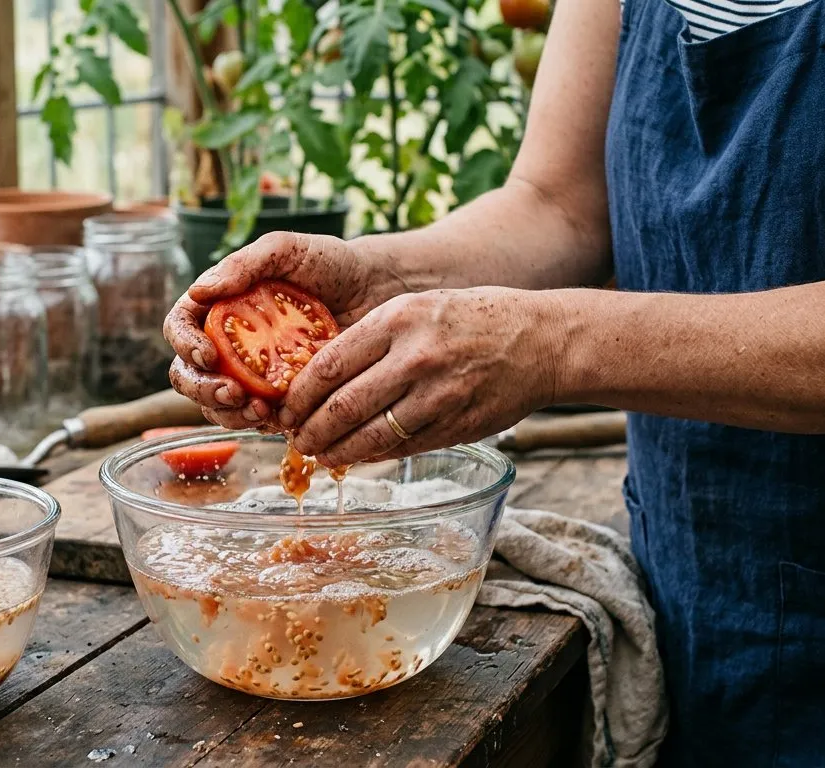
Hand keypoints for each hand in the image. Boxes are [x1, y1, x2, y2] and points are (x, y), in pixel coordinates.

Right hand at [165, 232, 404, 427]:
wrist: (376, 291)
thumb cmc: (330, 263)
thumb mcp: (287, 250)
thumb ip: (243, 263)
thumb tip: (200, 290)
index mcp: (219, 305)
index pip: (180, 327)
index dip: (185, 345)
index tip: (209, 356)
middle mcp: (227, 340)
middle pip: (188, 374)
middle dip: (203, 389)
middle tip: (233, 393)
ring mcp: (250, 371)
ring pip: (215, 404)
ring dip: (228, 414)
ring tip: (258, 412)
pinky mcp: (277, 396)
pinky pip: (254, 418)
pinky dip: (259, 424)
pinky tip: (280, 419)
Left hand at [283, 287, 565, 465]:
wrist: (540, 341)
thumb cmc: (471, 319)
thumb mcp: (417, 308)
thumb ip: (372, 337)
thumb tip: (316, 376)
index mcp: (398, 320)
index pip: (328, 365)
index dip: (298, 396)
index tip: (284, 409)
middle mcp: (415, 357)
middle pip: (342, 407)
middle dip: (310, 430)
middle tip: (296, 439)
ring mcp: (437, 396)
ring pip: (369, 436)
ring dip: (336, 451)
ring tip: (320, 454)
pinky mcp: (455, 427)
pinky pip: (401, 448)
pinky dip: (372, 456)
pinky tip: (357, 455)